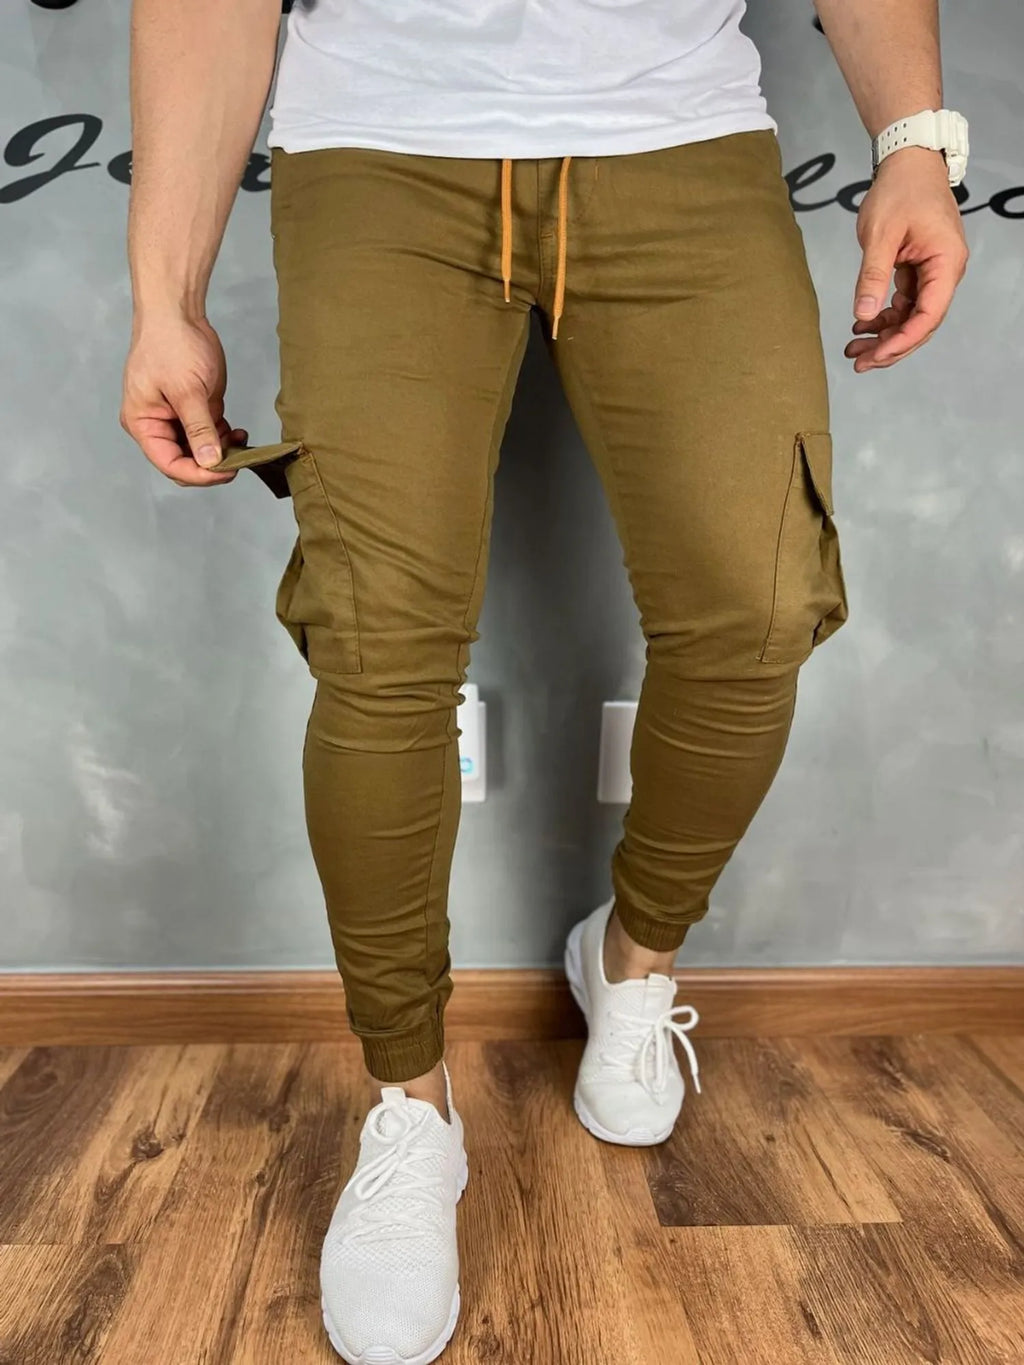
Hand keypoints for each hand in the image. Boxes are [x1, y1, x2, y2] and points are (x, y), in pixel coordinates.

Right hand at [120, 313, 247, 486]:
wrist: (178, 313)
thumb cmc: (170, 344)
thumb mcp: (187, 390)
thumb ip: (199, 429)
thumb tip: (210, 462)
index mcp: (143, 424)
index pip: (169, 463)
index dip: (197, 474)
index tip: (225, 472)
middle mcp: (156, 425)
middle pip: (183, 462)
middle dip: (210, 465)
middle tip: (237, 460)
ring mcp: (176, 418)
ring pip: (199, 452)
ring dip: (221, 453)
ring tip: (240, 442)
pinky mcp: (194, 410)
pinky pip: (209, 435)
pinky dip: (225, 438)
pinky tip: (239, 433)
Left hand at [846, 146, 968, 372]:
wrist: (907, 162)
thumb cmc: (900, 190)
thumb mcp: (881, 235)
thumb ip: (873, 276)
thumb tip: (865, 314)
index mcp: (945, 263)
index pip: (929, 316)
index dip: (902, 341)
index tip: (875, 357)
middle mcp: (945, 272)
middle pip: (921, 324)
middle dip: (890, 347)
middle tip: (858, 363)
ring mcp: (933, 272)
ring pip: (911, 317)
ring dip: (884, 336)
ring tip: (853, 349)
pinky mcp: (919, 270)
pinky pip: (904, 303)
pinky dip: (883, 317)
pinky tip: (861, 327)